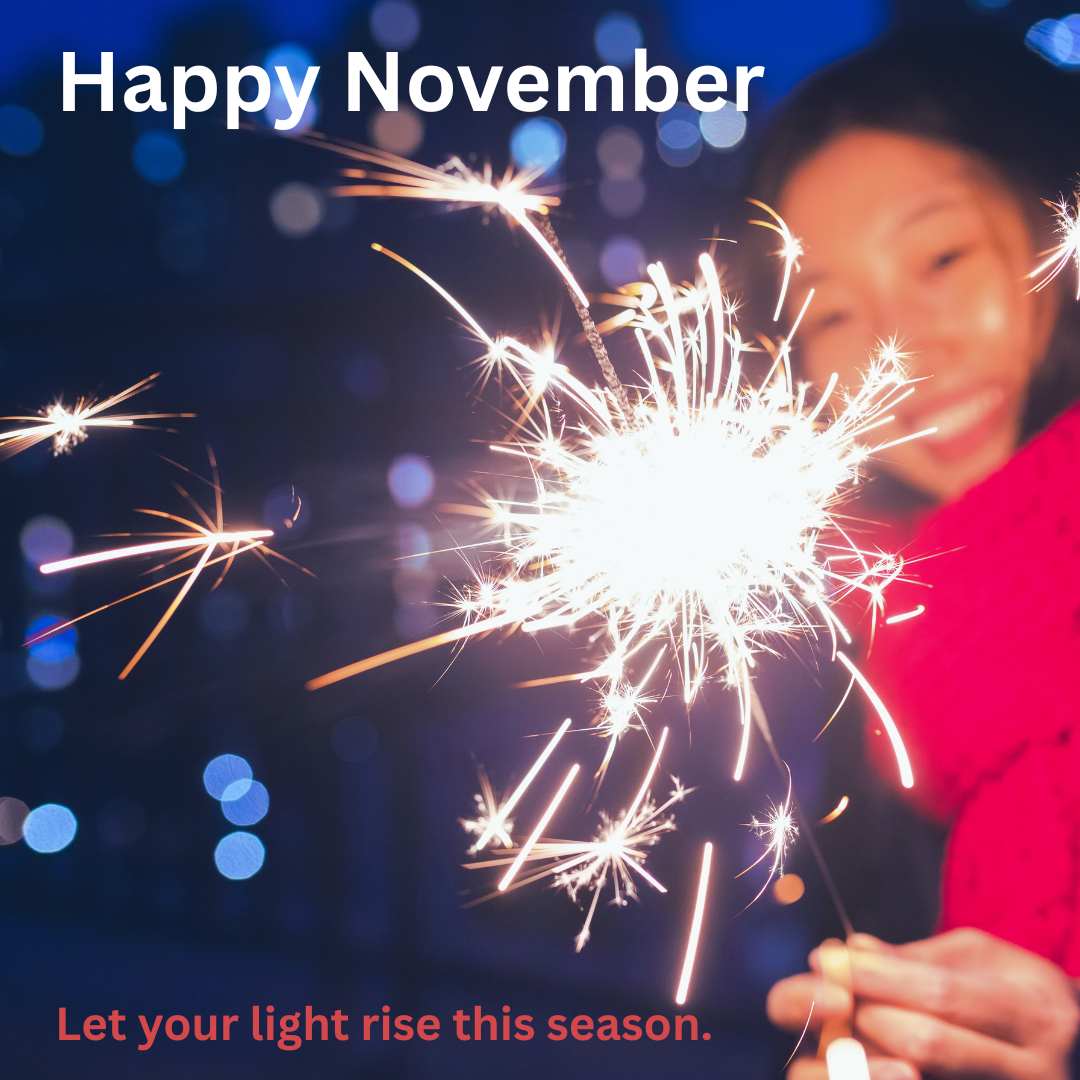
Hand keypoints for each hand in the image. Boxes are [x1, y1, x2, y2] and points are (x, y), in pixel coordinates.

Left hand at [768, 928, 1079, 1078]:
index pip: (938, 993)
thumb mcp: (984, 963)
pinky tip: (846, 1067)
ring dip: (858, 1059)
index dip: (873, 976)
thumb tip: (849, 948)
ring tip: (825, 1039)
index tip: (825, 957)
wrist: (1078, 1055)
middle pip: (924, 1044)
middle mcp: (1034, 1072)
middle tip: (825, 996)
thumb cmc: (1018, 998)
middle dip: (862, 1016)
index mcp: (1034, 1013)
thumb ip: (918, 958)